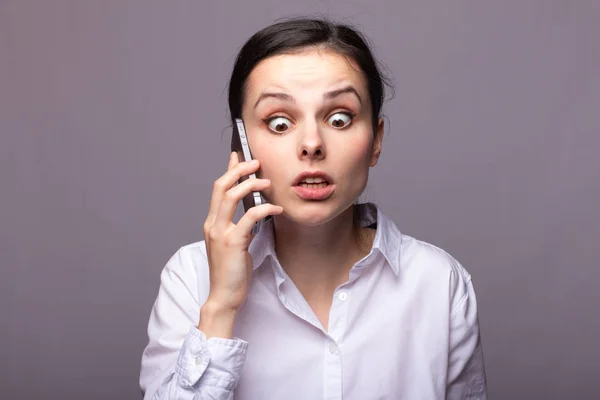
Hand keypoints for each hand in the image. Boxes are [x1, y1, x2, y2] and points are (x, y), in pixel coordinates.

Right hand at [199, 152, 282, 336]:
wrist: (224, 297)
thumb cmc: (232, 273)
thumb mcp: (234, 244)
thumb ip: (239, 227)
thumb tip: (252, 212)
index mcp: (212, 223)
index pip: (218, 189)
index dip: (227, 170)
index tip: (237, 156)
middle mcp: (212, 224)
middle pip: (221, 186)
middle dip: (239, 170)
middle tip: (256, 163)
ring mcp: (220, 233)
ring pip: (231, 196)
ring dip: (250, 184)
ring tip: (267, 182)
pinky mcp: (233, 242)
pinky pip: (249, 216)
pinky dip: (264, 208)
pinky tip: (277, 208)